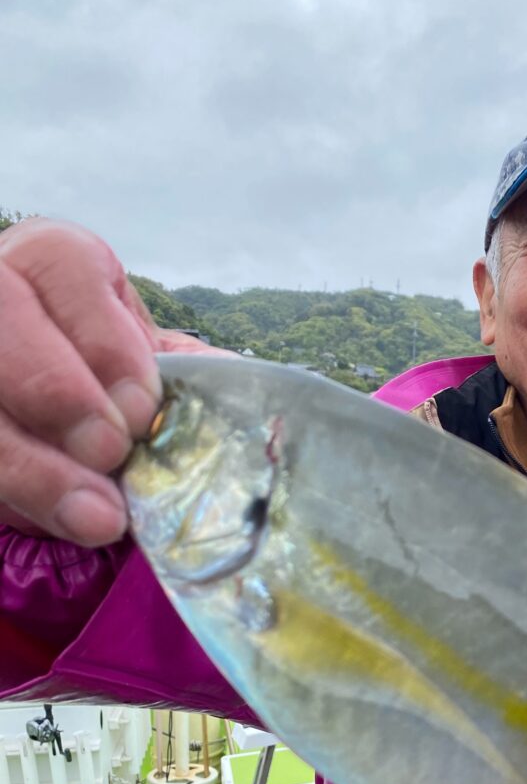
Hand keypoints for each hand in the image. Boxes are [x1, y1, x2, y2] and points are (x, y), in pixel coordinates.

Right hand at [0, 219, 163, 545]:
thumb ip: (192, 372)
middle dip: (56, 390)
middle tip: (109, 453)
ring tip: (94, 516)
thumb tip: (247, 397)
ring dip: (31, 464)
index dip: (102, 339)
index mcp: (53, 262)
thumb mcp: (152, 362)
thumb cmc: (115, 379)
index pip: (62, 267)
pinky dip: (17, 492)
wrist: (67, 426)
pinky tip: (59, 520)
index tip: (142, 409)